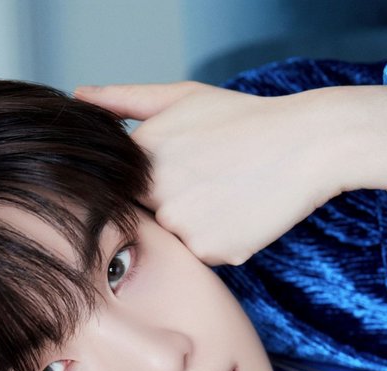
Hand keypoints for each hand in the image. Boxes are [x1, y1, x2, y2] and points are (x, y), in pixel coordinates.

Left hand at [75, 81, 386, 264]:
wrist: (306, 145)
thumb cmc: (244, 120)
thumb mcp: (182, 98)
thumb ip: (125, 101)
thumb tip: (80, 97)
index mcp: (141, 160)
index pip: (121, 193)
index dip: (146, 189)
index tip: (176, 177)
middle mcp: (155, 196)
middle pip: (148, 221)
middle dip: (171, 210)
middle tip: (209, 185)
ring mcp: (183, 227)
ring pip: (176, 243)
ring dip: (196, 230)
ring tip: (227, 196)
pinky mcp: (211, 253)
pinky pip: (204, 258)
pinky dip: (220, 244)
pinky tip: (240, 215)